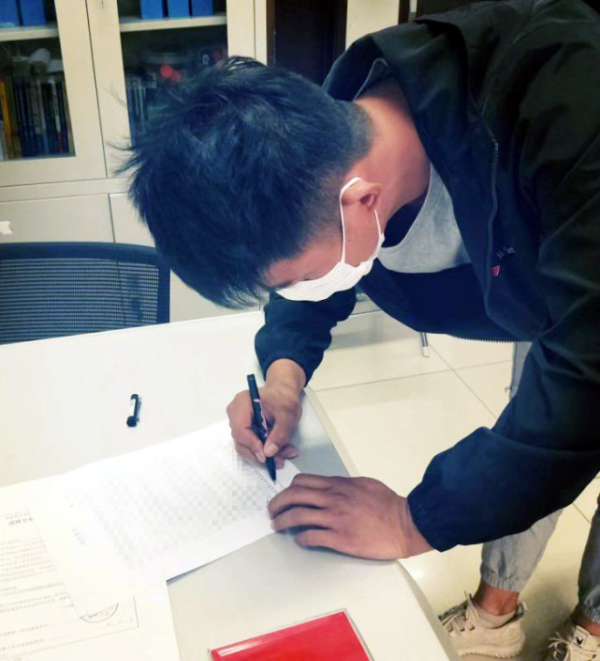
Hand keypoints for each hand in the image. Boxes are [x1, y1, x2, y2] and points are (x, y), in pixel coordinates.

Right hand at [227, 360, 304, 467]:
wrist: (282, 392)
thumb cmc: (284, 399)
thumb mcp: (288, 415)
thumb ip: (280, 434)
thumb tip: (269, 452)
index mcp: (242, 403)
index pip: (240, 429)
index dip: (252, 445)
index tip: (266, 456)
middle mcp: (235, 413)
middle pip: (241, 441)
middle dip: (260, 453)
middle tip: (280, 461)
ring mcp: (237, 421)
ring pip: (246, 445)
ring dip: (265, 453)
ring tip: (285, 454)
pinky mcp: (243, 429)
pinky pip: (250, 444)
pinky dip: (264, 450)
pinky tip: (279, 451)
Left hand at [268, 474, 432, 559]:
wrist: (405, 524)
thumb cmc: (387, 503)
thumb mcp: (363, 484)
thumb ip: (343, 485)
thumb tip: (328, 488)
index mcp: (338, 485)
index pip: (302, 482)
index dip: (288, 489)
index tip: (284, 496)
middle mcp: (332, 499)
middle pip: (293, 496)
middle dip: (277, 504)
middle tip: (272, 512)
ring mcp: (334, 519)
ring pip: (297, 516)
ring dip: (282, 522)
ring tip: (277, 526)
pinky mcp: (339, 539)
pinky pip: (311, 536)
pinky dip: (300, 538)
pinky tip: (299, 540)